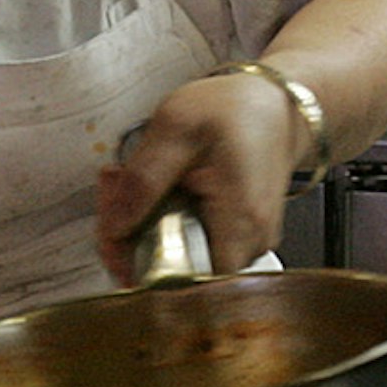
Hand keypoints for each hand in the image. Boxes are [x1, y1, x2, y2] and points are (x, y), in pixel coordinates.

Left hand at [96, 70, 300, 280]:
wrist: (273, 105)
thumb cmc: (235, 109)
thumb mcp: (176, 126)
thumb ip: (144, 179)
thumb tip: (116, 229)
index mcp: (240, 219)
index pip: (182, 280)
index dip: (138, 264)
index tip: (113, 233)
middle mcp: (250, 242)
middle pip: (173, 272)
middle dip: (129, 236)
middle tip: (113, 189)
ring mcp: (246, 245)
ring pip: (177, 259)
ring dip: (141, 226)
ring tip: (128, 180)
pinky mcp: (237, 240)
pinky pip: (189, 245)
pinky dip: (161, 222)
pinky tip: (152, 189)